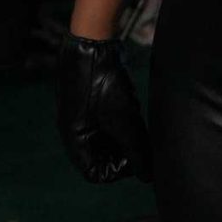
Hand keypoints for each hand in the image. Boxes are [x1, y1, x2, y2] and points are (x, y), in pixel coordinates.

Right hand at [57, 32, 151, 183]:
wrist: (91, 44)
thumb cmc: (102, 84)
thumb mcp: (123, 121)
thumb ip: (137, 151)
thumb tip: (148, 176)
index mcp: (74, 139)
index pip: (94, 173)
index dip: (117, 171)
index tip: (135, 158)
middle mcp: (74, 130)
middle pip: (100, 157)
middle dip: (122, 153)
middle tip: (140, 142)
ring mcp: (80, 115)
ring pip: (105, 139)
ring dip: (123, 136)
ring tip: (135, 123)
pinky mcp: (89, 102)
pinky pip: (105, 122)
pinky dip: (120, 121)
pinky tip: (130, 109)